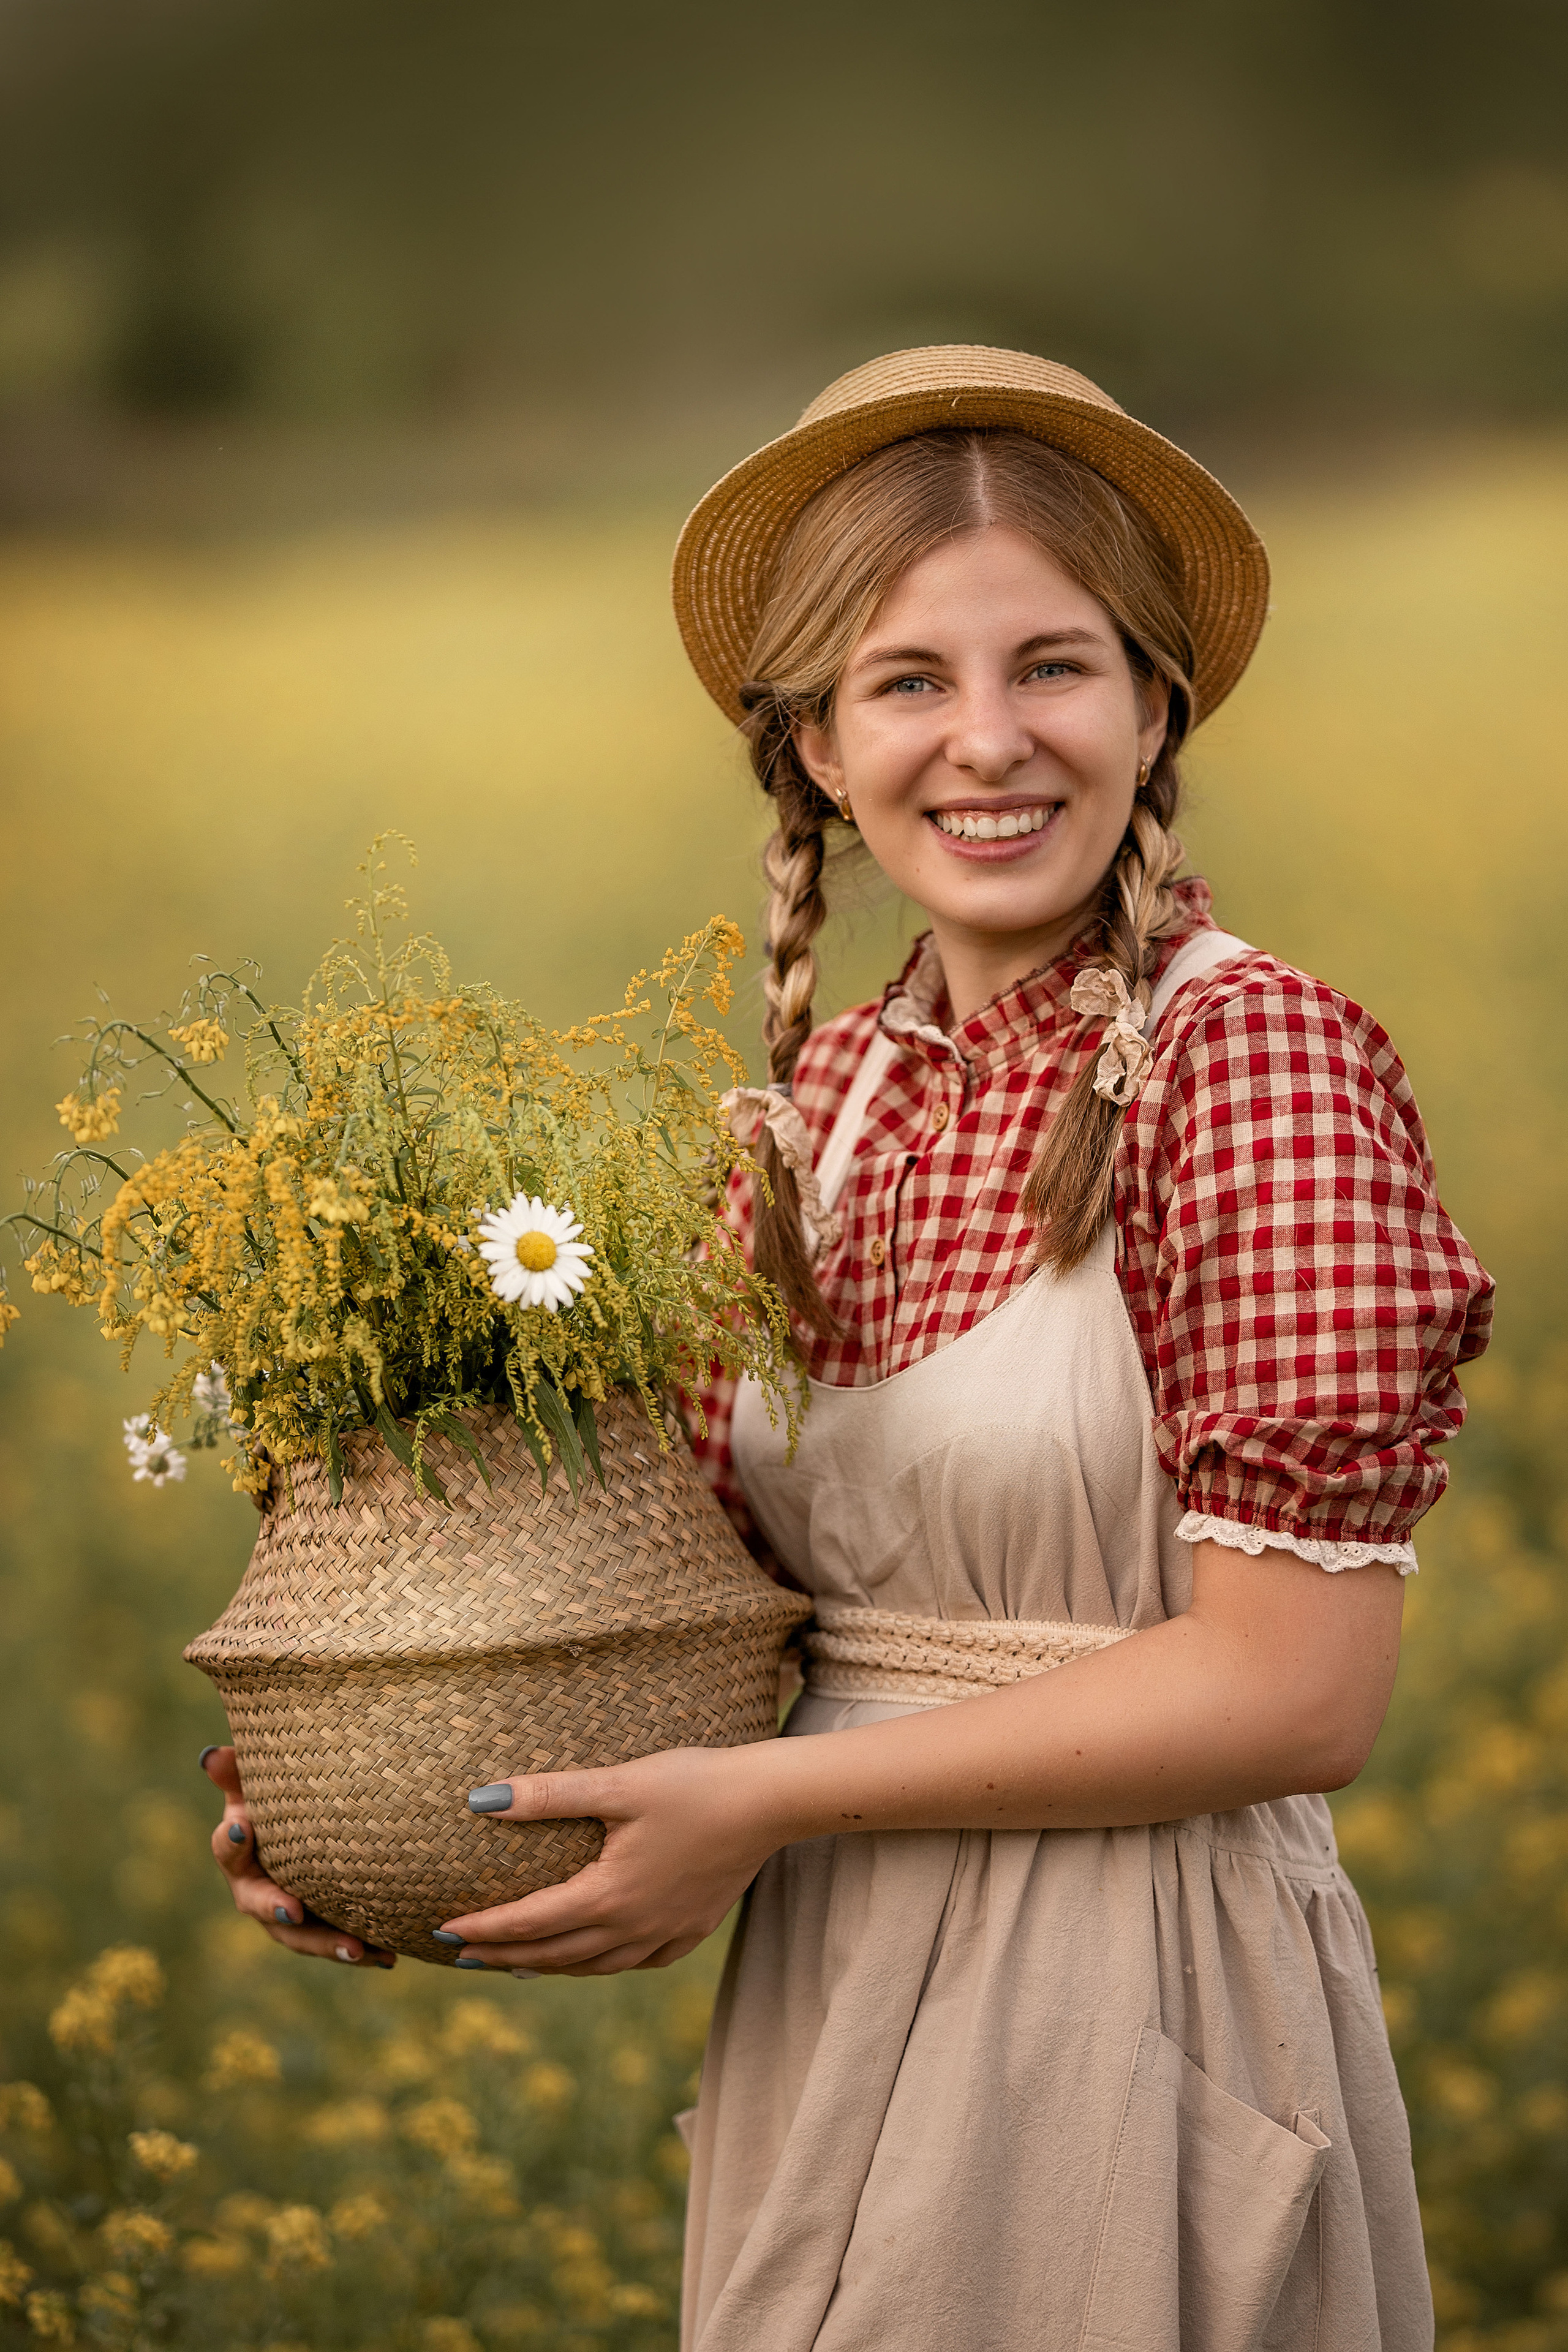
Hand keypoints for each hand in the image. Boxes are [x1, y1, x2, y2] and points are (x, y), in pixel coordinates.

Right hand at [201, 1745, 394, 1969]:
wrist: (306, 1831)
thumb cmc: (276, 1802)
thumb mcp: (258, 1785)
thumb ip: (239, 1772)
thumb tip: (211, 1756)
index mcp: (238, 1852)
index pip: (228, 1846)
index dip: (233, 1837)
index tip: (243, 1825)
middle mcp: (256, 1891)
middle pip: (261, 1904)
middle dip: (276, 1908)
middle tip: (292, 1911)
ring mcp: (287, 1916)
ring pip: (301, 1936)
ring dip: (327, 1944)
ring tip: (356, 1949)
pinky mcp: (318, 1930)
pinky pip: (335, 1944)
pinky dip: (362, 1950)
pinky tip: (388, 1956)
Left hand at [438, 1745, 782, 1976]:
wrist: (770, 1803)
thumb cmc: (694, 1784)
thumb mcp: (619, 1783)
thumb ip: (549, 1795)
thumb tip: (481, 1801)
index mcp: (609, 1896)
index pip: (529, 1922)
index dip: (483, 1929)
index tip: (442, 1930)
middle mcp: (634, 1928)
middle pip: (554, 1956)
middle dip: (504, 1956)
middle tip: (461, 1956)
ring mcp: (665, 1934)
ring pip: (593, 1967)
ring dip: (548, 1967)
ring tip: (516, 1965)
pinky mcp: (692, 1929)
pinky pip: (636, 1963)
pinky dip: (600, 1965)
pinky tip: (593, 1957)